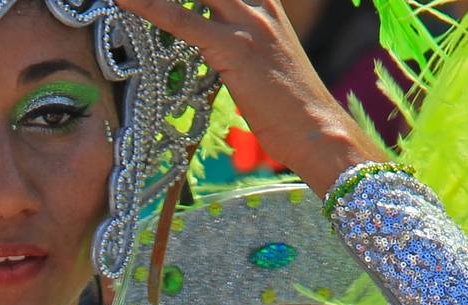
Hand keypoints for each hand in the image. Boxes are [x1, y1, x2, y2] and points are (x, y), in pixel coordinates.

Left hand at [115, 0, 381, 195]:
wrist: (317, 129)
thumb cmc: (294, 107)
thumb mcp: (268, 63)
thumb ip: (242, 44)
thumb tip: (217, 48)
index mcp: (267, 4)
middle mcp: (258, 4)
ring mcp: (246, 22)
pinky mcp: (233, 47)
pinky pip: (181, 19)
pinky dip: (150, 6)